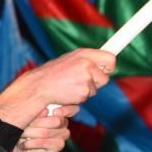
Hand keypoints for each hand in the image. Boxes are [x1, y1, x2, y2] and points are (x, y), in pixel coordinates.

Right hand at [0, 49, 115, 127]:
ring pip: (97, 88)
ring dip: (87, 89)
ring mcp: (86, 78)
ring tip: (72, 85)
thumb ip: (87, 61)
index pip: (110, 57)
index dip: (110, 65)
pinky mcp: (84, 91)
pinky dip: (81, 96)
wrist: (40, 85)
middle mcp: (87, 64)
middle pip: (105, 77)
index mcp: (84, 54)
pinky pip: (89, 96)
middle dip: (97, 81)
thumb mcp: (71, 60)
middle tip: (82, 80)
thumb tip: (107, 65)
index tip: (110, 67)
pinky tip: (69, 92)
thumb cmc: (55, 73)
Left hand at [13, 110, 70, 151]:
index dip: (66, 110)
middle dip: (35, 123)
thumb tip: (46, 110)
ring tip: (21, 135)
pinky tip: (24, 144)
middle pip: (55, 120)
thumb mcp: (29, 119)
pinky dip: (30, 143)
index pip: (71, 109)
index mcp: (58, 114)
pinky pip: (43, 142)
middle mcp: (63, 124)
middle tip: (24, 125)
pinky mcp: (59, 146)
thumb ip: (38, 113)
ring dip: (29, 133)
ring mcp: (63, 135)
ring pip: (45, 132)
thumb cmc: (26, 132)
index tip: (55, 111)